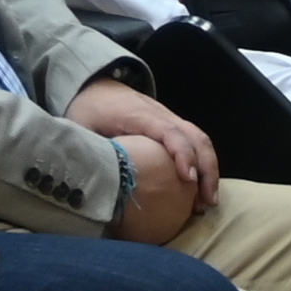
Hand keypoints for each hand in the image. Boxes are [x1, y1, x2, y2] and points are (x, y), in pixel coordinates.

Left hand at [72, 76, 218, 215]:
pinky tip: (199, 189)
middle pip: (194, 135)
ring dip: (209, 169)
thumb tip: (90, 181)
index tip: (188, 178)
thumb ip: (88, 150)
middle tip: (205, 202)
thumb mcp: (81, 128)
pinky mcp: (171, 125)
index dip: (181, 153)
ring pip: (199, 138)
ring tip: (207, 201)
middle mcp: (160, 114)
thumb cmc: (88, 111)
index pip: (168, 131)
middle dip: (206, 168)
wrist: (95, 87)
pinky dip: (203, 164)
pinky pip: (194, 141)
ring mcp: (169, 118)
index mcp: (137, 115)